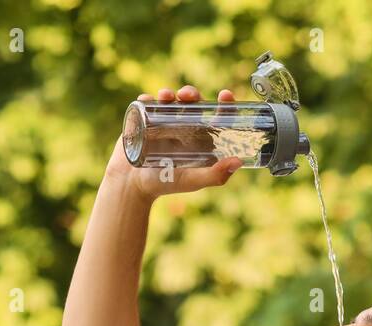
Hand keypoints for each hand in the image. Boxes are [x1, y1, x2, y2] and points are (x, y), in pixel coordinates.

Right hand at [105, 84, 243, 200]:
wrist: (132, 185)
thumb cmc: (165, 184)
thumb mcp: (192, 180)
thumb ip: (215, 176)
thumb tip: (239, 162)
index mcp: (199, 138)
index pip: (214, 116)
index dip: (222, 104)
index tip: (225, 95)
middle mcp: (183, 127)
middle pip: (192, 103)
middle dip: (191, 93)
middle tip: (187, 96)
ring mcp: (163, 122)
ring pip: (170, 100)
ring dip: (169, 93)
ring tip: (165, 96)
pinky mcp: (144, 120)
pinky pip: (147, 104)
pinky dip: (148, 99)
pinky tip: (147, 99)